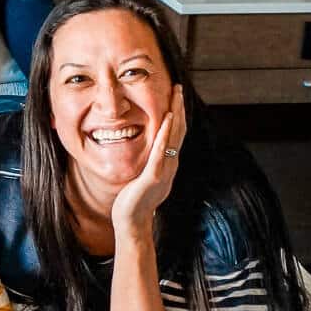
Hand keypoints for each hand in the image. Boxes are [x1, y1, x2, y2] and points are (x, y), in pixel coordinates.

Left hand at [112, 84, 186, 236]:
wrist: (131, 223)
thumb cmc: (132, 200)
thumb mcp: (143, 175)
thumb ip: (149, 162)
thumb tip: (148, 149)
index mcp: (167, 163)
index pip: (175, 134)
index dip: (177, 114)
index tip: (175, 95)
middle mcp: (170, 164)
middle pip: (179, 131)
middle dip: (179, 108)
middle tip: (178, 87)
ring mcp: (164, 171)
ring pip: (174, 138)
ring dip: (175, 115)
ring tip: (175, 96)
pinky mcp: (154, 178)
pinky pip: (161, 153)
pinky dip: (165, 136)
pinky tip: (166, 120)